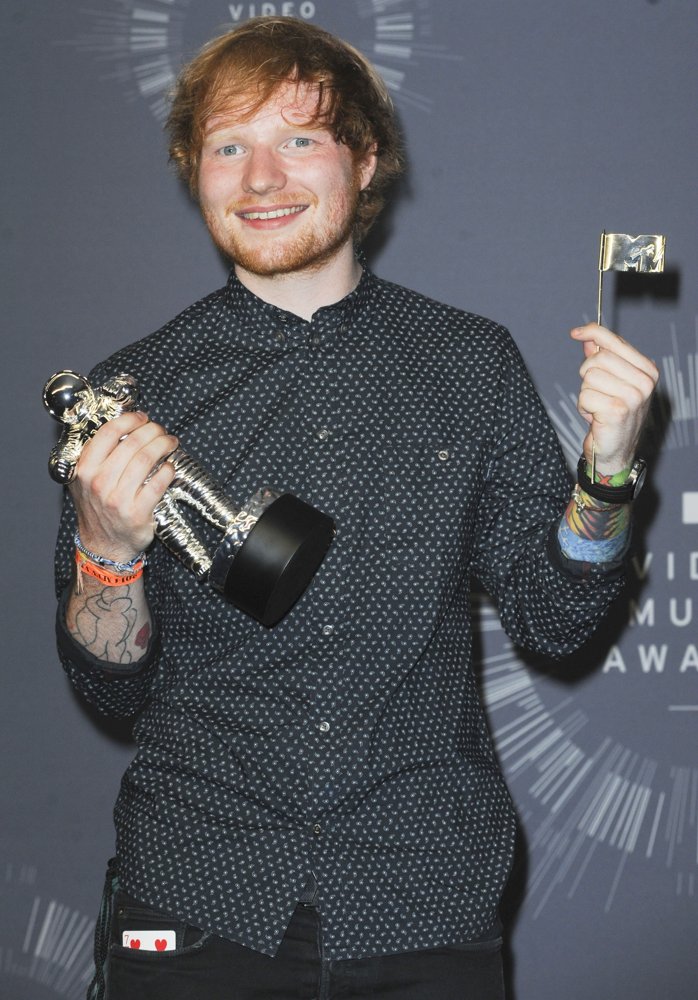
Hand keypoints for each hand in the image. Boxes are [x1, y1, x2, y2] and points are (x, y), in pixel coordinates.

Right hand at [69, 411, 177, 561]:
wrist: (104, 546)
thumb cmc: (98, 509)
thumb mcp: (85, 481)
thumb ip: (96, 456)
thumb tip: (123, 428)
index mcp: (84, 470)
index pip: (108, 433)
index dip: (130, 420)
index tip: (142, 417)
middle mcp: (99, 483)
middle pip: (132, 443)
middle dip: (152, 431)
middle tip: (161, 430)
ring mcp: (118, 499)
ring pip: (146, 459)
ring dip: (163, 445)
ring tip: (170, 443)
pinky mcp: (137, 513)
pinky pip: (158, 483)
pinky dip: (168, 470)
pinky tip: (170, 467)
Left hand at [572, 323, 657, 475]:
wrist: (615, 450)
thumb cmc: (612, 415)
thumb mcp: (610, 383)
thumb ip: (601, 359)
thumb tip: (588, 338)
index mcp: (647, 370)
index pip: (615, 342)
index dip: (593, 333)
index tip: (575, 333)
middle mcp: (645, 382)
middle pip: (598, 358)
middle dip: (587, 374)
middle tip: (595, 391)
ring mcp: (633, 396)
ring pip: (589, 377)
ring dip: (586, 393)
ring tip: (597, 406)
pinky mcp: (618, 410)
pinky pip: (585, 396)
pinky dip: (583, 407)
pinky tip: (595, 417)